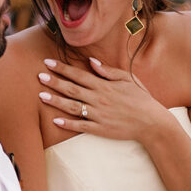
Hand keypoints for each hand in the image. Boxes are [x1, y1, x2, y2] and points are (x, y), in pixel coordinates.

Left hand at [38, 57, 167, 141]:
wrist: (151, 122)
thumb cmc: (141, 99)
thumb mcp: (128, 79)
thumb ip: (108, 71)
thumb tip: (91, 61)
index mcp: (104, 86)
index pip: (78, 74)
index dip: (62, 68)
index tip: (48, 62)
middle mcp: (98, 99)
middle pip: (71, 89)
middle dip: (54, 82)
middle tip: (39, 76)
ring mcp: (98, 115)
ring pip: (72, 107)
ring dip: (56, 101)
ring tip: (41, 96)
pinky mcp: (100, 129)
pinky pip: (80, 126)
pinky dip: (67, 124)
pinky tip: (55, 121)